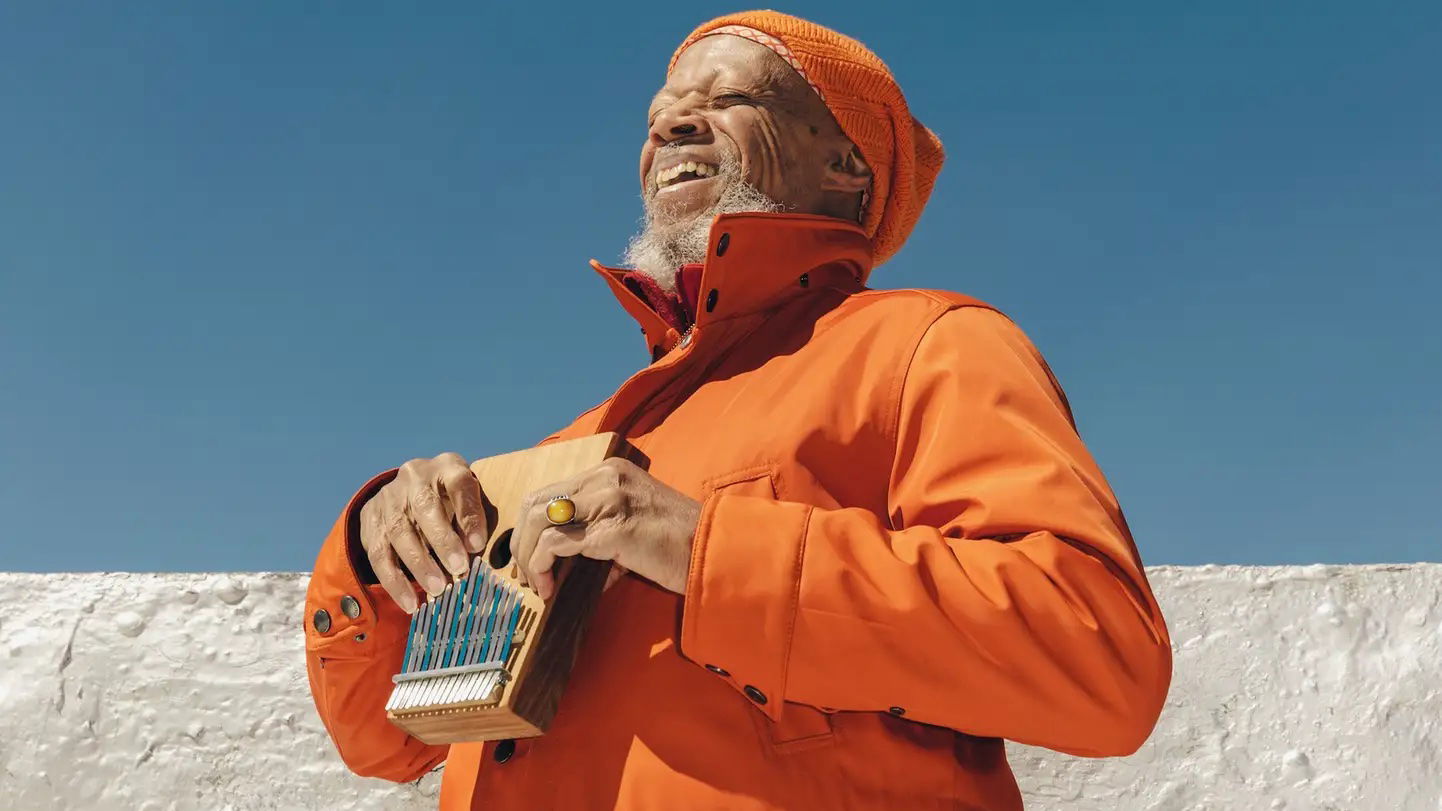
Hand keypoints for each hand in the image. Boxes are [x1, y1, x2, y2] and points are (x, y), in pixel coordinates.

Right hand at [359, 452, 489, 612]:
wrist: (406, 490)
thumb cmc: (451, 501)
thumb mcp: (467, 501)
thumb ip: (473, 522)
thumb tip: (476, 557)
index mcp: (447, 467)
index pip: (459, 484)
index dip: (469, 514)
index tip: (478, 545)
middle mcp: (415, 477)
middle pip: (426, 507)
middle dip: (443, 541)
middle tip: (459, 570)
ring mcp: (389, 498)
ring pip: (400, 532)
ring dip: (419, 564)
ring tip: (438, 589)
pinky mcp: (370, 522)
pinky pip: (379, 555)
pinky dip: (395, 582)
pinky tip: (410, 602)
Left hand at [512, 458, 700, 599]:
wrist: (715, 553)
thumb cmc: (678, 546)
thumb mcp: (632, 529)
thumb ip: (598, 536)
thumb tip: (566, 566)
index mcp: (609, 473)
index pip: (550, 491)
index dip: (529, 527)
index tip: (529, 559)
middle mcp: (605, 478)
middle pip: (536, 501)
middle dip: (520, 542)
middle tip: (525, 575)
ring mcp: (609, 499)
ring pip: (540, 520)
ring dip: (528, 557)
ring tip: (537, 585)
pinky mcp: (612, 528)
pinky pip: (557, 544)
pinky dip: (543, 567)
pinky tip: (550, 588)